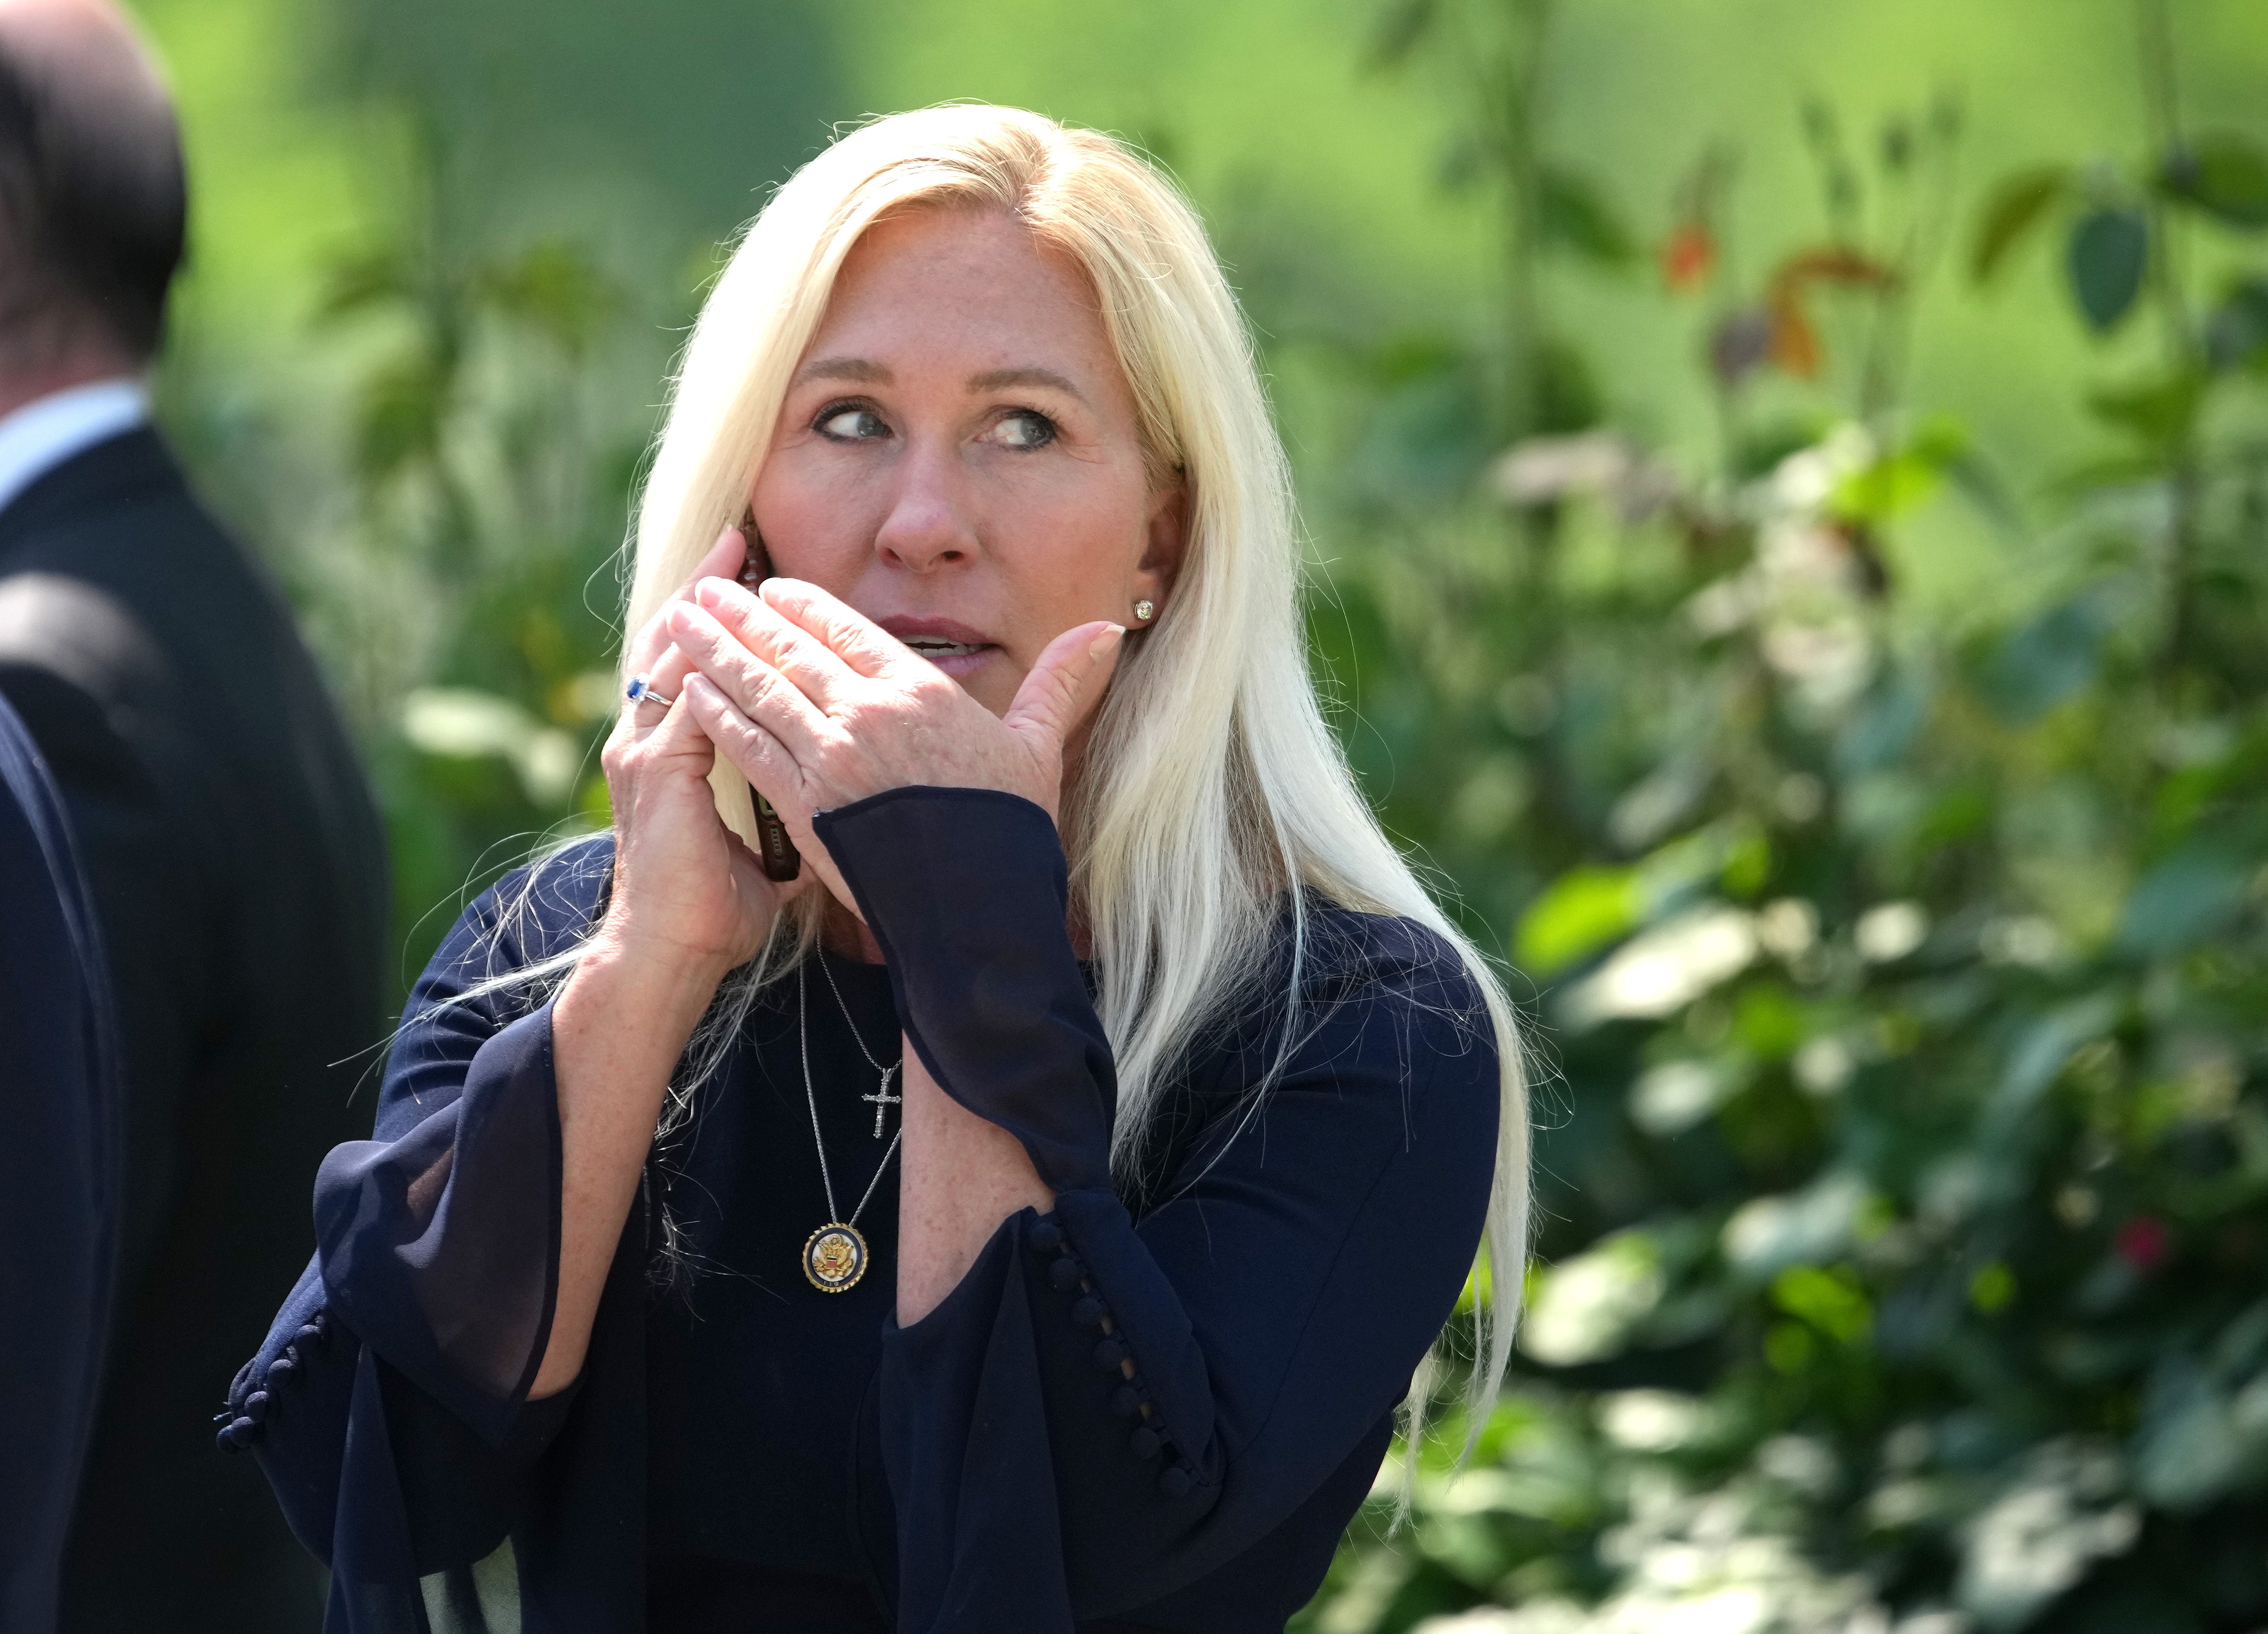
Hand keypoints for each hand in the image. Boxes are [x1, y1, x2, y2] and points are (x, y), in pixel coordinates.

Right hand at [597, 528, 799, 977]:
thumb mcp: (762, 840)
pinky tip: (733, 628)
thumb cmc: (717, 908)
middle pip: (679, 645)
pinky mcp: (655, 770)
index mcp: (672, 752)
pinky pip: (685, 698)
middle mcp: (650, 740)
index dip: (725, 624)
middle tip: (741, 541)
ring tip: (733, 562)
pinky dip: (709, 661)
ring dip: (707, 610)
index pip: (700, 669)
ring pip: (676, 659)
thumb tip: (837, 793)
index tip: (759, 581)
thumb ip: (786, 802)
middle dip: (711, 593)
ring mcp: (646, 752)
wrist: (671, 953)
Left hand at [666, 577, 1122, 913]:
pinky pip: (748, 745)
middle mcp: (870, 714)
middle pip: (793, 650)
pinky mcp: (804, 805)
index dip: (804, 605)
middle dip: (741, 615)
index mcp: (921, 693)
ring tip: (680, 620)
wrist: (979, 913)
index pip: (848, 630)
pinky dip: (717, 713)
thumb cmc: (1012, 832)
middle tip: (702, 587)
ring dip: (715, 651)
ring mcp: (831, 759)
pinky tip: (692, 690)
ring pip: (760, 688)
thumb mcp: (1040, 746)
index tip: (772, 588)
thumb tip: (1109, 628)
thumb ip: (1060, 682)